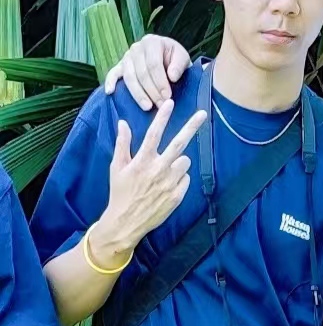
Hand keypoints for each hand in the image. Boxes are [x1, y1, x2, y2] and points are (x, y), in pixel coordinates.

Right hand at [92, 100, 205, 260]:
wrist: (126, 222)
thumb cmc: (120, 192)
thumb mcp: (116, 167)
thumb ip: (122, 144)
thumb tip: (123, 123)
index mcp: (142, 161)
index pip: (154, 134)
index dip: (163, 117)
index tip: (170, 102)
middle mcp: (158, 169)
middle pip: (179, 143)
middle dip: (191, 127)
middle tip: (203, 114)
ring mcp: (169, 183)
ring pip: (184, 162)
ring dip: (178, 162)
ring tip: (165, 171)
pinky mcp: (177, 195)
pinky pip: (186, 178)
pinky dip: (180, 178)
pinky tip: (167, 185)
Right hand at [104, 37, 191, 110]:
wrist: (167, 58)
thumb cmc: (175, 59)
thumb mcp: (182, 57)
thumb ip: (179, 65)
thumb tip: (172, 77)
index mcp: (152, 42)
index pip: (154, 64)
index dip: (160, 82)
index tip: (167, 96)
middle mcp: (137, 47)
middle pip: (141, 73)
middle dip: (152, 91)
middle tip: (160, 105)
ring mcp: (127, 56)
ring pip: (129, 77)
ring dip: (138, 94)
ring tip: (147, 107)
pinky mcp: (120, 66)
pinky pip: (113, 73)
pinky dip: (110, 82)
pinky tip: (109, 92)